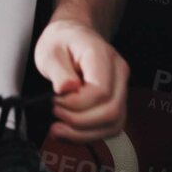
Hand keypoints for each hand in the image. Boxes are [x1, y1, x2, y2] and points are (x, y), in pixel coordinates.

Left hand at [34, 18, 128, 143]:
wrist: (72, 36)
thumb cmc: (61, 41)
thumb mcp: (50, 51)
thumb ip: (58, 71)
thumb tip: (67, 89)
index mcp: (102, 56)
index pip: (101, 91)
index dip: (76, 104)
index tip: (55, 101)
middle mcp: (118, 73)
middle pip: (111, 111)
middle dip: (79, 122)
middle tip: (56, 114)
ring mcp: (121, 89)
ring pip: (114, 124)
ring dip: (84, 133)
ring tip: (58, 128)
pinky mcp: (116, 103)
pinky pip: (109, 127)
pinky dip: (88, 135)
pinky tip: (69, 131)